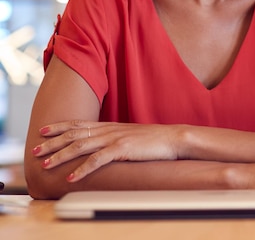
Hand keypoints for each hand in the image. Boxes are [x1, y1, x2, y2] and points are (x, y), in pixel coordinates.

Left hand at [32, 120, 181, 181]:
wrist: (173, 138)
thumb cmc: (154, 139)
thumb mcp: (130, 135)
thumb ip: (114, 137)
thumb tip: (101, 145)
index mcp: (110, 126)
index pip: (79, 124)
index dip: (59, 127)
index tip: (43, 130)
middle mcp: (109, 129)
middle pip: (74, 134)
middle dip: (52, 142)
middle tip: (35, 150)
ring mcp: (115, 138)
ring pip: (81, 145)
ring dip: (61, 155)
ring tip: (46, 164)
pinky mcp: (122, 149)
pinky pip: (98, 160)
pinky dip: (82, 168)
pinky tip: (72, 176)